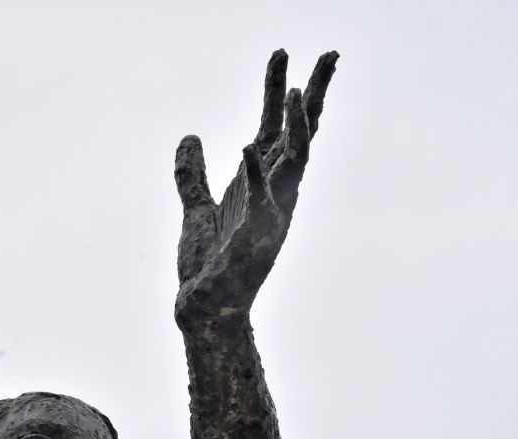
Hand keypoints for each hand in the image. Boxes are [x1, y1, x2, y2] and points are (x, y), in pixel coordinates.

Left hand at [174, 50, 336, 328]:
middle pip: (299, 134)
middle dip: (312, 93)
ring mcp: (270, 214)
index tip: (285, 54)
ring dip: (295, 128)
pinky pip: (258, 201)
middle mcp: (273, 193)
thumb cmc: (209, 262)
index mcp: (260, 183)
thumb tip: (190, 136)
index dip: (280, 91)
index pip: (275, 128)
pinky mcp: (255, 237)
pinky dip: (254, 174)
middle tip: (328, 53)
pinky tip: (246, 147)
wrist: (206, 306)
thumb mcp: (196, 207)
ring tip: (293, 92)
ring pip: (292, 162)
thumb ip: (192, 173)